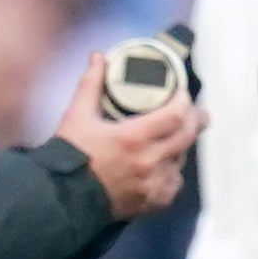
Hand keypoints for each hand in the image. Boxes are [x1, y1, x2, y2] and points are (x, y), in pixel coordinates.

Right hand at [64, 94, 201, 221]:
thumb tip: (98, 57)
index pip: (176, 115)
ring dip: (179, 146)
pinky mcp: (154, 201)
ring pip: (181, 159)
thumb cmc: (69, 157)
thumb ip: (91, 85)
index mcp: (132, 138)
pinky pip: (174, 183)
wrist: (61, 198)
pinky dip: (171, 172)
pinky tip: (163, 164)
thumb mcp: (77, 116)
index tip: (183, 94)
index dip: (184, 101)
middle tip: (196, 112)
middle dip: (195, 120)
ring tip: (172, 137)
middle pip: (187, 135)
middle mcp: (148, 161)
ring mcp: (154, 184)